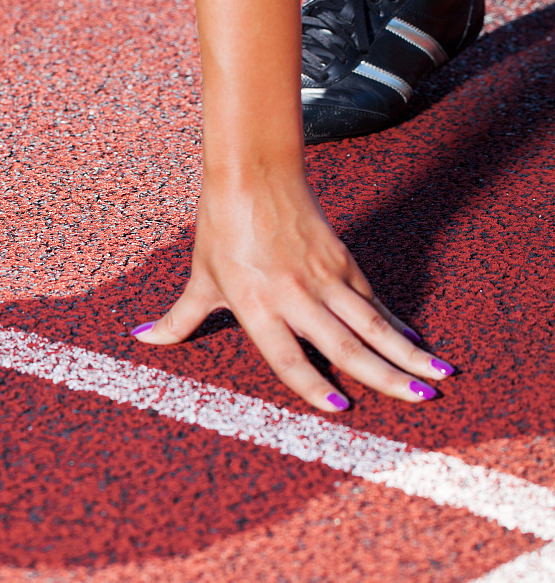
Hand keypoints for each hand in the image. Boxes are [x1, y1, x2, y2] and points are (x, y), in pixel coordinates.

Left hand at [132, 172, 454, 411]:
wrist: (252, 174)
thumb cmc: (221, 229)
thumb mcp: (200, 278)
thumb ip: (179, 319)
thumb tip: (143, 339)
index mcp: (255, 304)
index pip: (286, 356)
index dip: (311, 382)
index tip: (341, 408)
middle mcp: (293, 295)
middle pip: (345, 343)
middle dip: (385, 374)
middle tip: (420, 398)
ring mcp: (324, 277)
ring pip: (372, 321)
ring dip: (407, 350)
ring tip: (438, 374)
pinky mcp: (343, 260)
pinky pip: (373, 299)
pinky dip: (395, 322)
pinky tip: (415, 341)